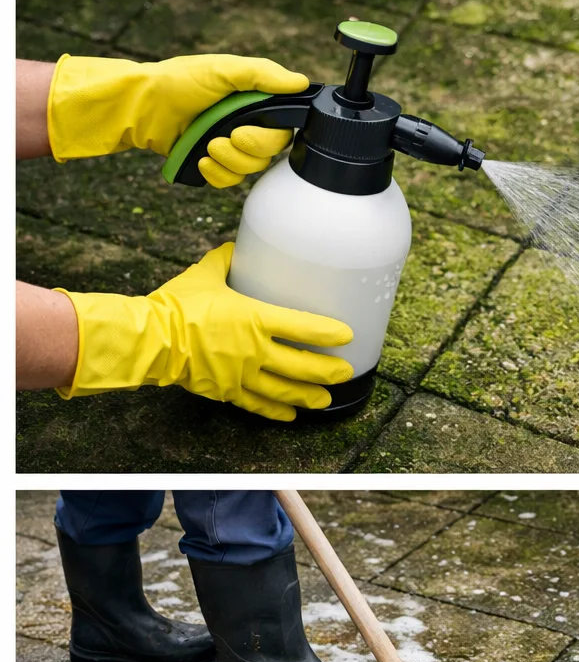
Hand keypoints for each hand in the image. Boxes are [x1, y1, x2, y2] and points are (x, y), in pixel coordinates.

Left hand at [47, 53, 306, 185]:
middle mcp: (247, 125)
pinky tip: (201, 159)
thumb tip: (300, 81)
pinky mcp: (215, 165)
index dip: (272, 136)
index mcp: (254, 103)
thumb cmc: (177, 82)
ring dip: (229, 160)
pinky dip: (216, 173)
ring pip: (251, 169)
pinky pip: (230, 182)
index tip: (248, 130)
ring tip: (207, 145)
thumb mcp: (222, 70)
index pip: (284, 128)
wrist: (142, 108)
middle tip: (227, 136)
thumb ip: (262, 74)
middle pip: (271, 152)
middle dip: (248, 148)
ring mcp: (231, 147)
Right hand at [58, 243, 354, 421]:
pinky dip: (276, 411)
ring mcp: (241, 374)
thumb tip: (236, 245)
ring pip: (285, 390)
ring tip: (327, 400)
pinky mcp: (227, 391)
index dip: (328, 332)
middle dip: (328, 371)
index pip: (302, 326)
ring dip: (309, 396)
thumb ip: (225, 260)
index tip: (347, 335)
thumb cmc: (176, 304)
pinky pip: (258, 404)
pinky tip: (291, 416)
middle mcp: (254, 350)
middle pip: (302, 365)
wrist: (148, 337)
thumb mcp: (204, 275)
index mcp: (253, 318)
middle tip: (346, 372)